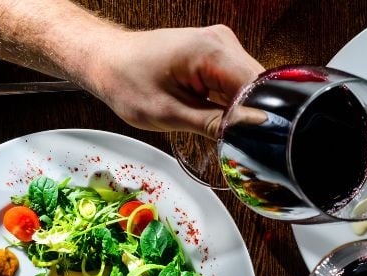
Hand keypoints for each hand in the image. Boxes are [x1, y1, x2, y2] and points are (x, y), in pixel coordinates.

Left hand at [0, 0, 262, 137]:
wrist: (105, 60)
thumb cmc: (125, 80)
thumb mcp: (168, 114)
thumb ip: (215, 125)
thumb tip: (251, 133)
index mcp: (212, 50)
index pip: (260, 88)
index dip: (262, 119)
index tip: (255, 143)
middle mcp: (222, 42)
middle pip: (260, 88)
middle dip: (251, 117)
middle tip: (231, 142)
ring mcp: (221, 47)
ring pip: (250, 89)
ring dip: (240, 112)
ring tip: (215, 126)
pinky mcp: (217, 56)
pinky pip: (237, 84)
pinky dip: (230, 104)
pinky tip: (212, 116)